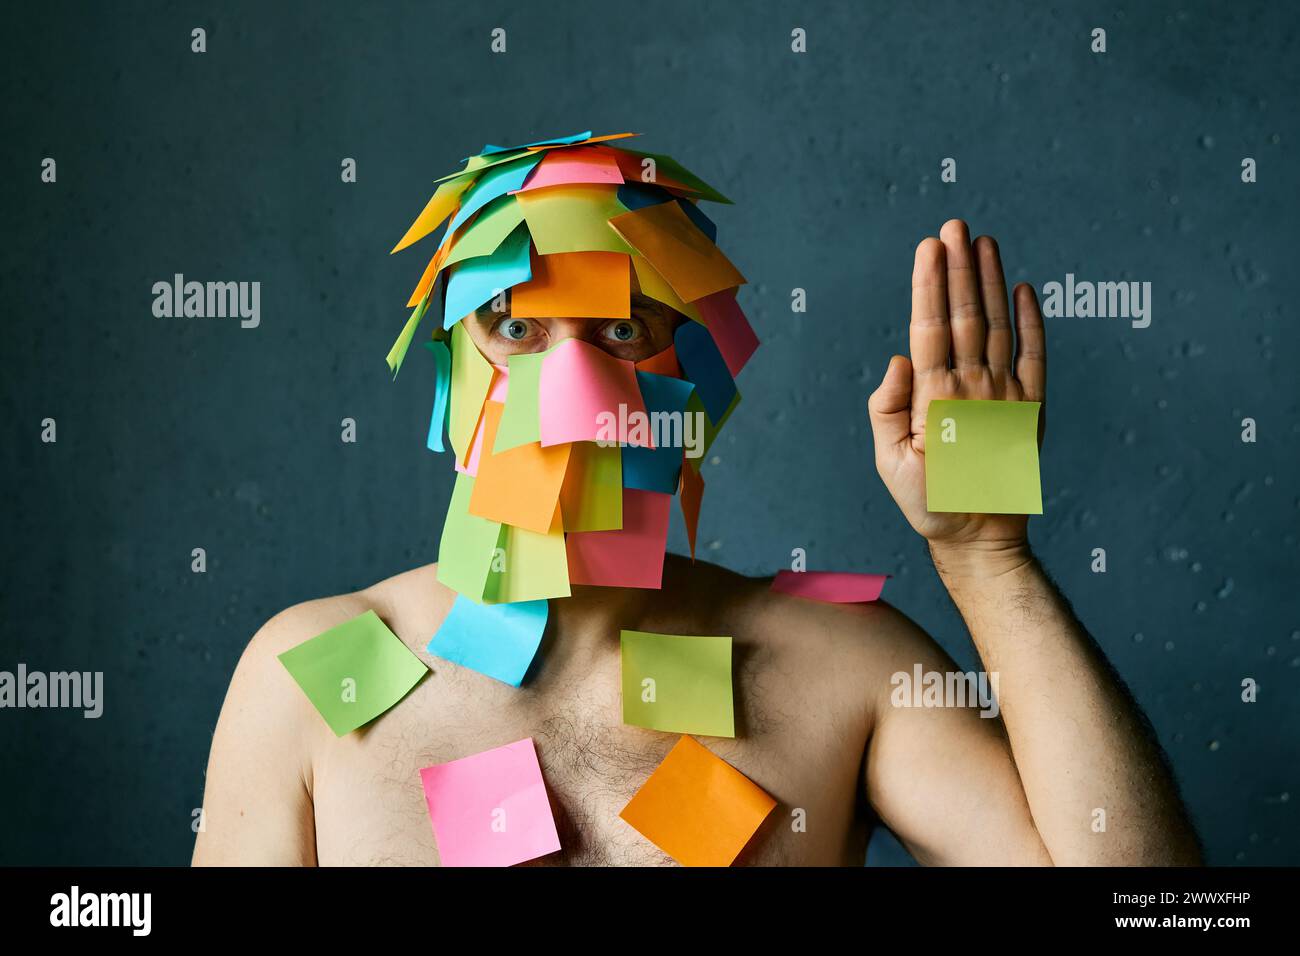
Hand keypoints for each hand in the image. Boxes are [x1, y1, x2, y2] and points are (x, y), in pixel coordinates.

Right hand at [867, 220, 1045, 576]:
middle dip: (958, 267)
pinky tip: (1026, 288)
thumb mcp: (889, 463)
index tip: (930, 246)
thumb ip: (886, 409)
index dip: (930, 284)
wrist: (981, 536)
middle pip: (965, 317)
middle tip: (956, 225)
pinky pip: (1035, 356)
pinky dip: (1033, 321)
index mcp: (935, 401)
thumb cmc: (929, 499)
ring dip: (991, 281)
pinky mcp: (1031, 408)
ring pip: (999, 327)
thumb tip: (901, 359)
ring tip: (984, 241)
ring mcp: (1007, 397)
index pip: (931, 329)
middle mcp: (974, 391)